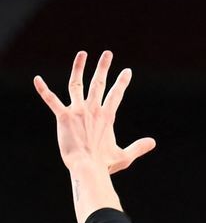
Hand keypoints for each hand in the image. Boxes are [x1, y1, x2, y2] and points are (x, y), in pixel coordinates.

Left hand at [34, 50, 154, 175]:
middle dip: (104, 67)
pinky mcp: (64, 117)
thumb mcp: (125, 156)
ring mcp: (78, 111)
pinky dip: (43, 89)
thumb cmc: (105, 164)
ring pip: (77, 84)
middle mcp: (93, 110)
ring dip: (79, 67)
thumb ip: (138, 147)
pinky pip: (51, 100)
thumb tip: (153, 142)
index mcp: (107, 117)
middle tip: (108, 54)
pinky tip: (36, 79)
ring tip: (83, 54)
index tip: (127, 71)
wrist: (88, 168)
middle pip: (99, 83)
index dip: (122, 82)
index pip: (116, 95)